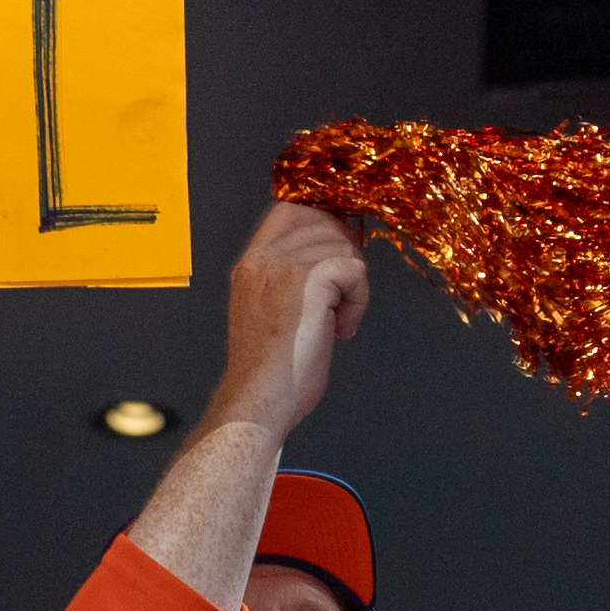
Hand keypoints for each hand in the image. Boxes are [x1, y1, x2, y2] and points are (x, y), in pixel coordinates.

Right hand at [215, 199, 366, 435]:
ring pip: (343, 246)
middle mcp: (264, 259)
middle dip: (343, 256)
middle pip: (322, 222)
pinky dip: (358, 301)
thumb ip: (288, 282)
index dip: (321, 226)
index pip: (288, 212)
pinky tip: (341, 329)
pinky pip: (355, 269)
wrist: (259, 399)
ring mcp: (284, 265)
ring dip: (352, 285)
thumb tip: (334, 262)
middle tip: (341, 298)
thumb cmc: (269, 373)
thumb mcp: (269, 313)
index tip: (335, 261)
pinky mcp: (309, 279)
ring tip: (336, 321)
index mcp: (251, 266)